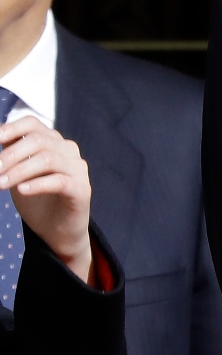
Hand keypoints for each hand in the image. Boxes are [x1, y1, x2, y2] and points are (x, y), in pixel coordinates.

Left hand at [0, 116, 93, 283]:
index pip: (32, 124)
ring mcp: (77, 169)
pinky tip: (22, 191)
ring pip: (48, 159)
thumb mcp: (17, 174)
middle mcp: (67, 150)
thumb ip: (8, 157)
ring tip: (0, 184)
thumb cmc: (36, 200)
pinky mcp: (82, 189)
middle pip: (38, 141)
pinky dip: (38, 184)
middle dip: (10, 155)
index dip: (11, 128)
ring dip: (19, 171)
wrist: (57, 230)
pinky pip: (60, 181)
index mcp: (52, 142)